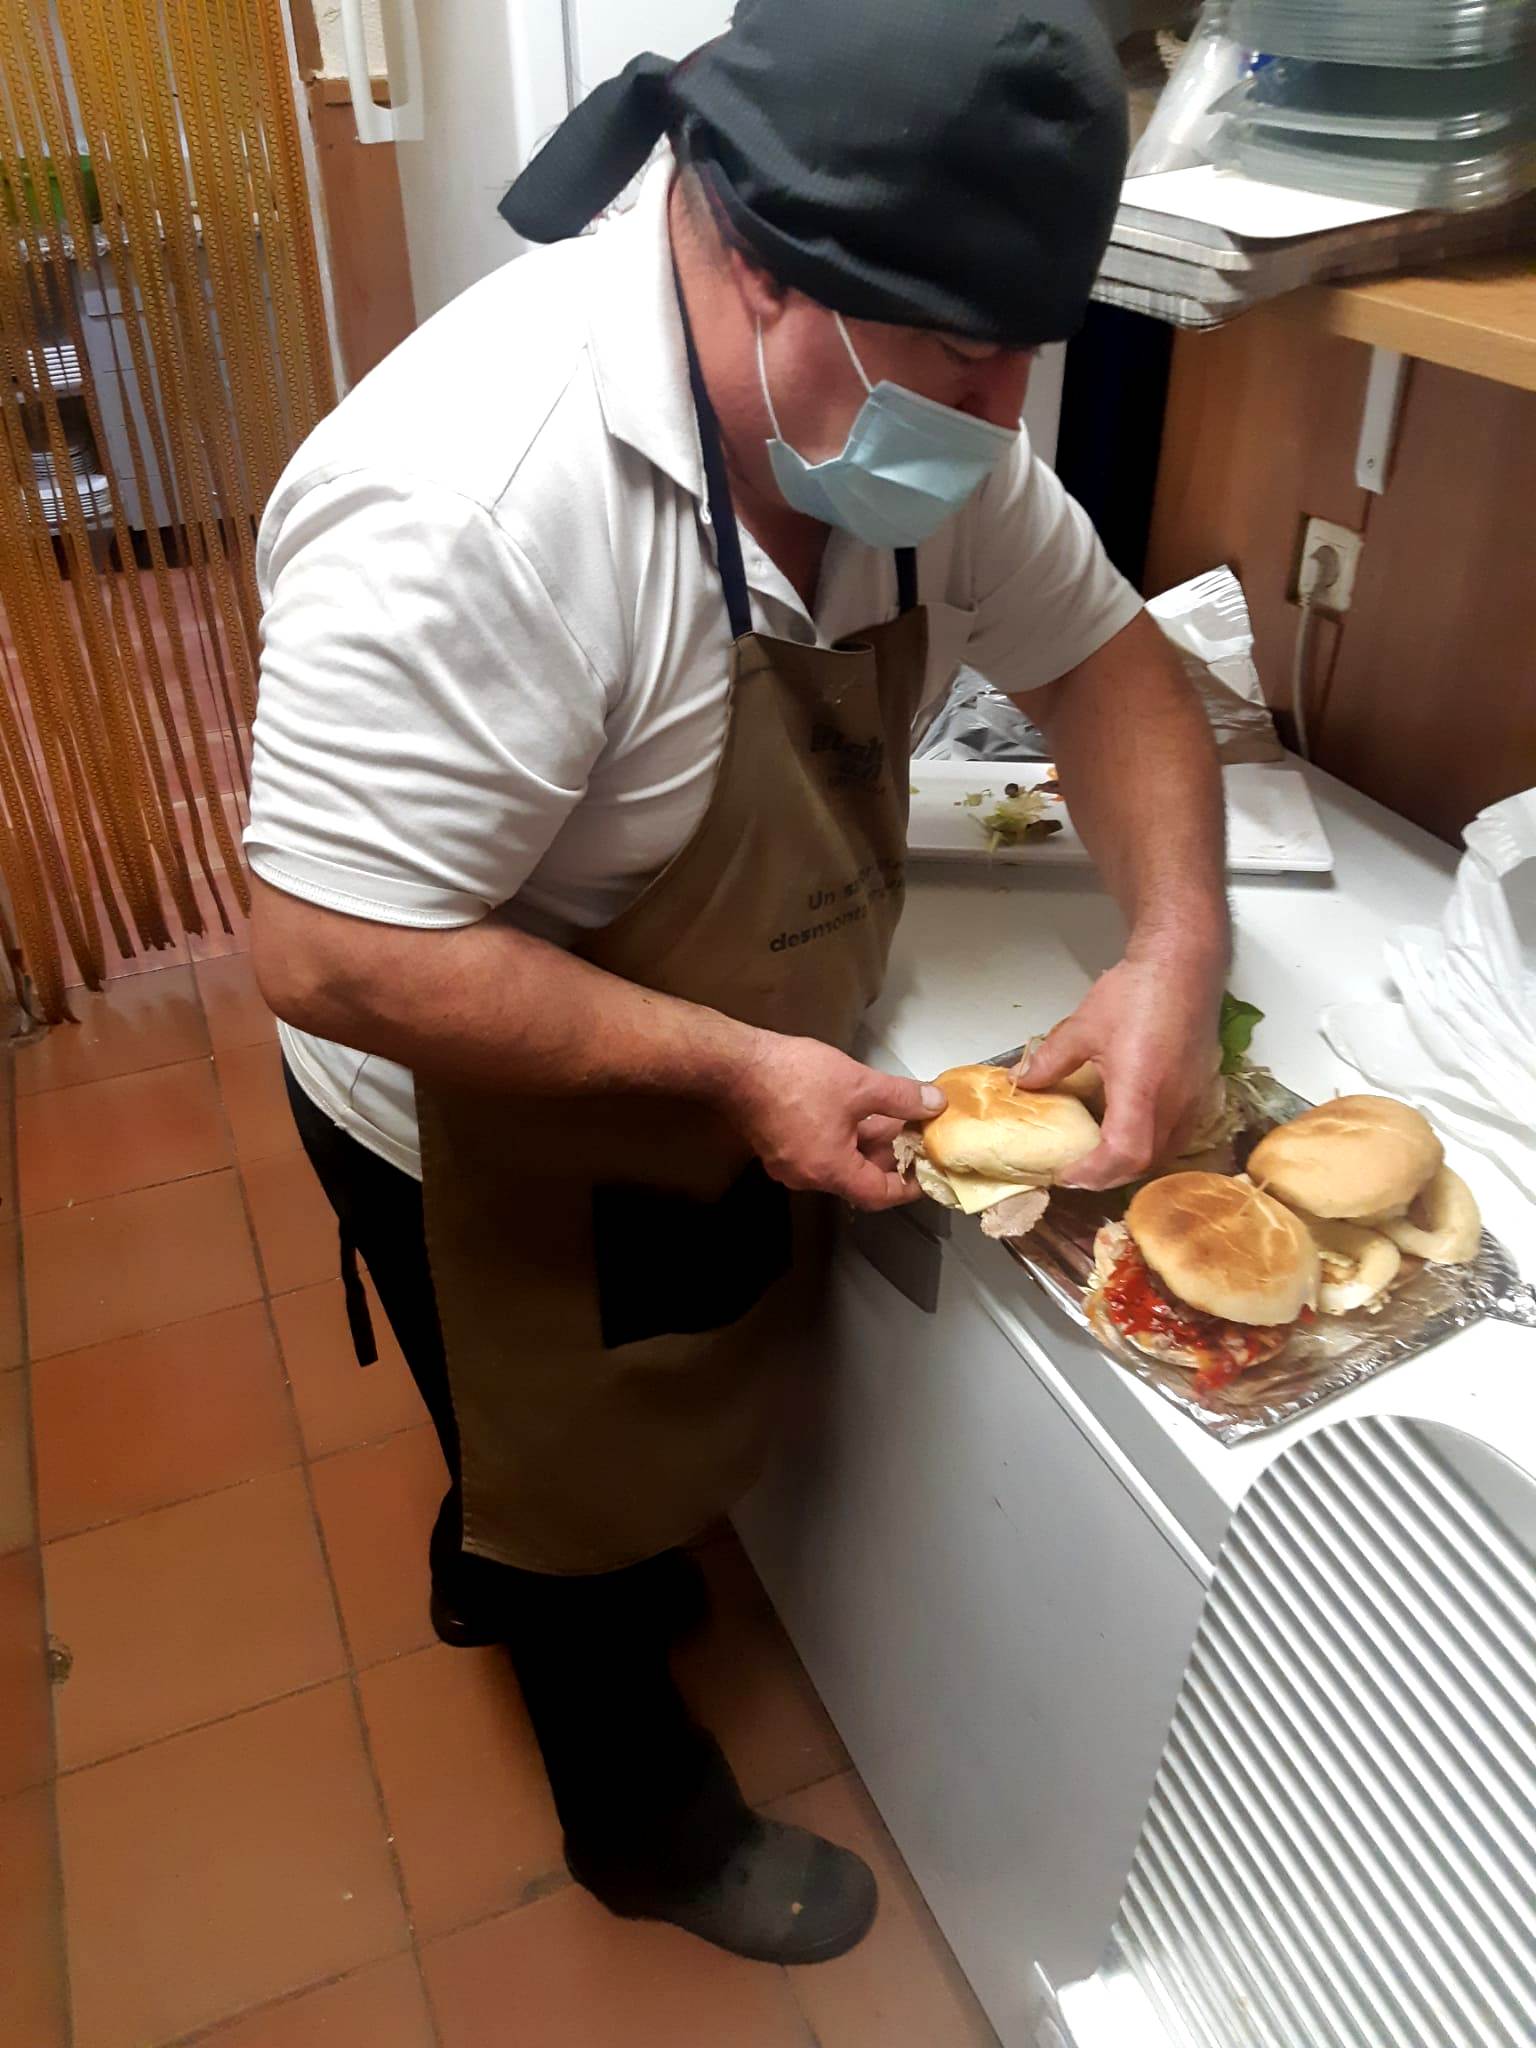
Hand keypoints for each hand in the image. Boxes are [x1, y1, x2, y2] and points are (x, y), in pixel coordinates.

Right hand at [724, 1033, 944, 1210]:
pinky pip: (819, 1150)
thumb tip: (934, 1104)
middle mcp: (807, 1176)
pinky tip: (854, 1109)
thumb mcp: (860, 1085)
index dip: (909, 1185)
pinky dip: (842, 1136)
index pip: (879, 1195)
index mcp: (830, 1171)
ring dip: (865, 1143)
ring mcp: (788, 1163)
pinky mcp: (775, 1145)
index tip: (927, 1171)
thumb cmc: (795, 1078)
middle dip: (888, 1155)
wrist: (736, 1065)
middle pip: (858, 1178)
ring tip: (888, 1114)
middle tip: (912, 1132)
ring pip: (838, 1162)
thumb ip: (902, 1098)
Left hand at [1014, 944, 1224, 1189]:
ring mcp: (1193, 1100)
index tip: (1068, 1173)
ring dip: (1131, 1164)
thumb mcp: (1083, 1027)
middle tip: (1078, 1172)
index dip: (1095, 1172)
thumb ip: (1050, 1060)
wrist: (1183, 965)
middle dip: (1109, 1176)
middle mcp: (1173, 1102)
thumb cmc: (1138, 991)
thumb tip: (1022, 1082)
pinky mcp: (1201, 1093)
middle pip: (1145, 1163)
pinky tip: (1130, 1132)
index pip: (1124, 1153)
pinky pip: (1178, 1135)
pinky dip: (1152, 1145)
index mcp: (1142, 1089)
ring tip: (1100, 1158)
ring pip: (1165, 1153)